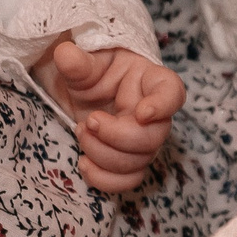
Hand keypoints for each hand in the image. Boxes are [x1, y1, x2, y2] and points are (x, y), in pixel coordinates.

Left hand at [34, 41, 186, 193]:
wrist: (90, 90)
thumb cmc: (97, 71)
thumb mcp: (86, 63)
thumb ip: (78, 62)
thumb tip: (64, 54)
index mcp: (151, 82)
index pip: (172, 93)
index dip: (163, 106)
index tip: (142, 113)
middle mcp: (155, 115)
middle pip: (153, 138)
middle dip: (116, 135)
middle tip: (89, 121)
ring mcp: (144, 141)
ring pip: (138, 162)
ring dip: (103, 155)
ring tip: (80, 133)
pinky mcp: (130, 161)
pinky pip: (128, 181)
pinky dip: (104, 180)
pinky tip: (84, 163)